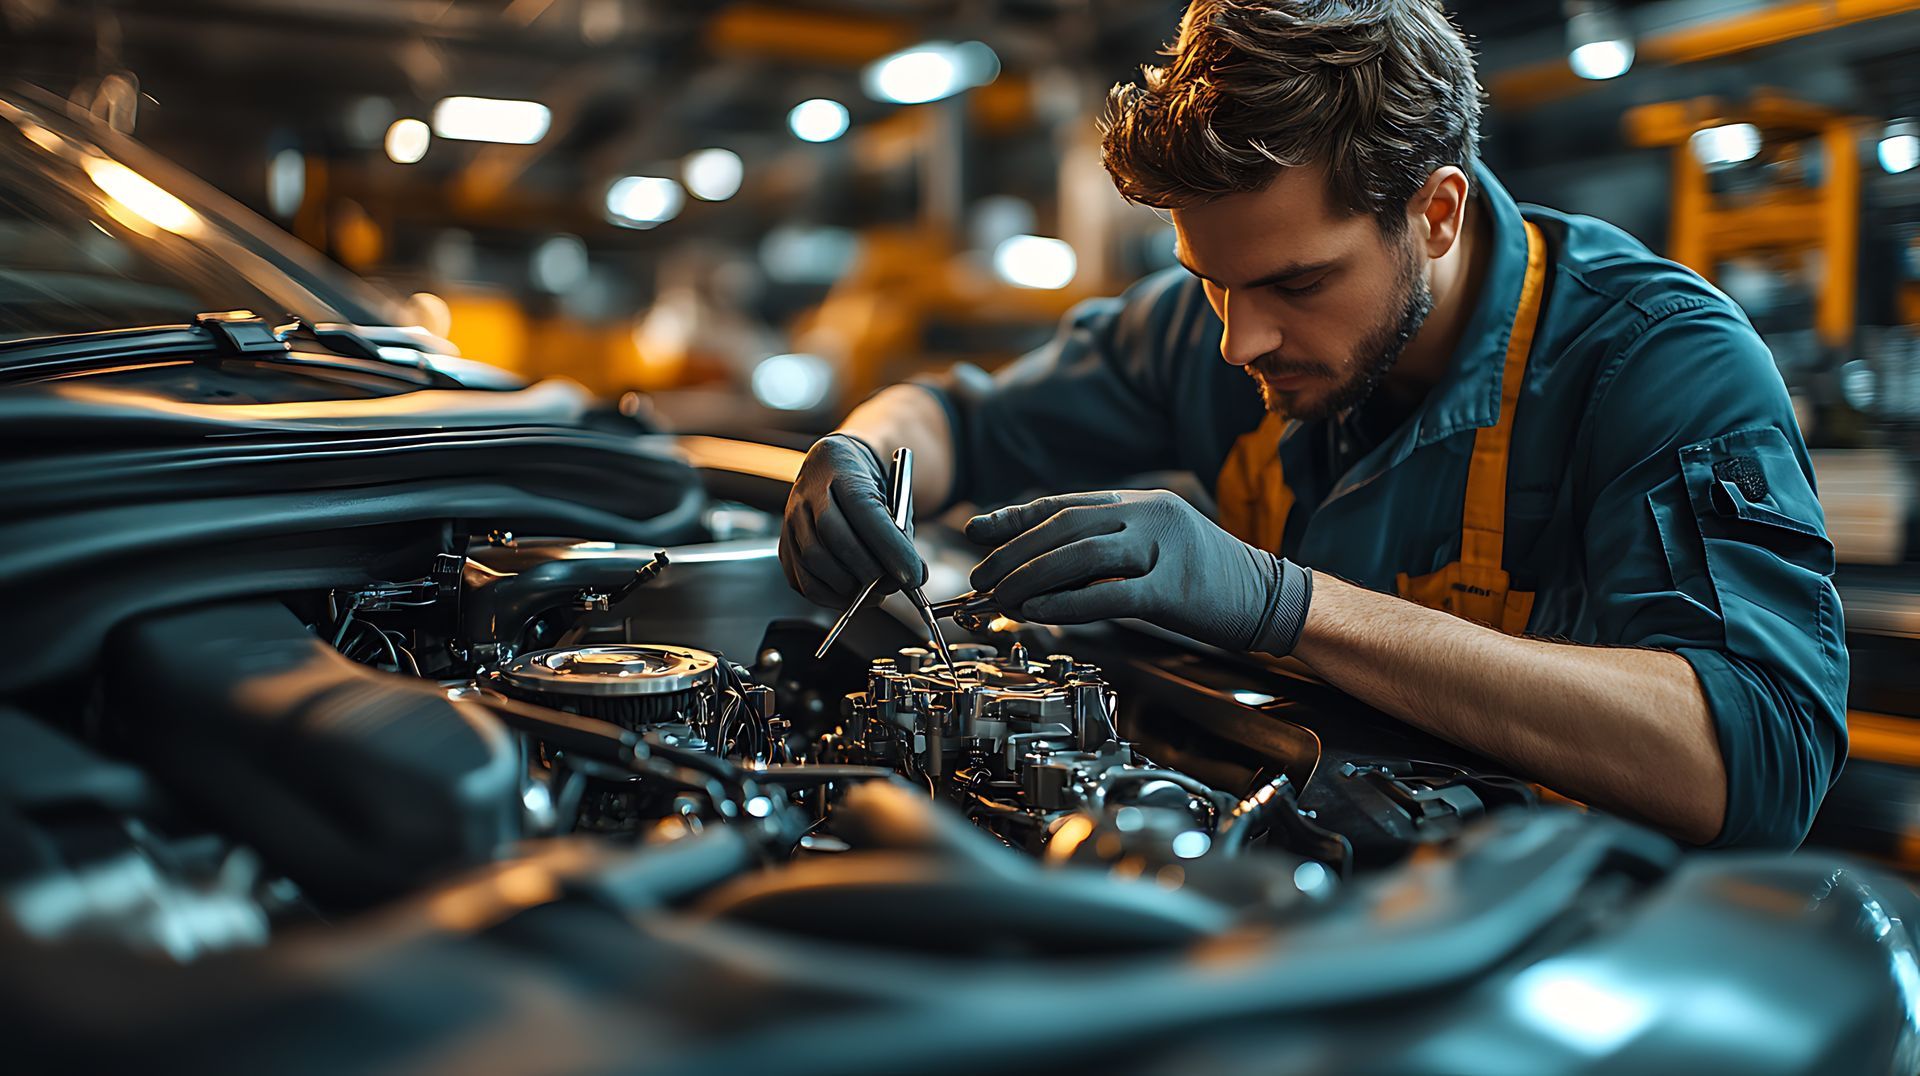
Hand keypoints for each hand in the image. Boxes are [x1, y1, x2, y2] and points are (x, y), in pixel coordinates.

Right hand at [779, 434, 925, 607]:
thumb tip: (912, 576)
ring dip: (848, 587)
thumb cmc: (868, 485)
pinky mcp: (784, 545)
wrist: (832, 469)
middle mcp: (808, 492)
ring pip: (814, 561)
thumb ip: (901, 532)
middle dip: (869, 571)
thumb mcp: (892, 495)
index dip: (890, 548)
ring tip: (873, 591)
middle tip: (892, 585)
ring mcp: (791, 519)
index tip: (912, 574)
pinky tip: (850, 594)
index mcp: (842, 469)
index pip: (864, 511)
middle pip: (834, 538)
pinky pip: (802, 579)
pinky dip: (829, 595)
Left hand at [965, 489, 1312, 654]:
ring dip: (1031, 578)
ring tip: (1000, 598)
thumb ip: (1107, 547)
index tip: (977, 531)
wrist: (1270, 598)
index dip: (1015, 517)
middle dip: (1014, 552)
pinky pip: (1108, 594)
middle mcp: (1150, 515)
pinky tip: (1036, 613)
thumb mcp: (1154, 547)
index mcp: (1142, 501)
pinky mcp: (1174, 589)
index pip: (1065, 502)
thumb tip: (1042, 566)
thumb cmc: (1205, 579)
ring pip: (1081, 555)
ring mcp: (1164, 549)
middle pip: (1065, 526)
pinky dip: (1066, 604)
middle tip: (981, 577)